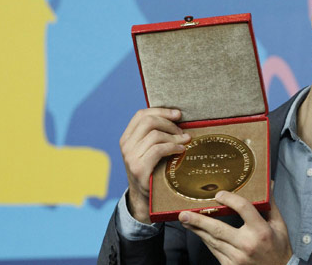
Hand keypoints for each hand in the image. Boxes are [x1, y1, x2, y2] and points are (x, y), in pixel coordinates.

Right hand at [120, 108, 189, 222]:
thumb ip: (157, 135)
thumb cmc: (153, 171)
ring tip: (185, 141)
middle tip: (182, 132)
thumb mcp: (150, 150)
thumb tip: (178, 117)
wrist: (145, 200)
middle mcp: (126, 145)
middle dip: (169, 123)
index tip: (178, 114)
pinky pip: (158, 149)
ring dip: (174, 136)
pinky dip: (173, 147)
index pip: (141, 115)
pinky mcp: (139, 168)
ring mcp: (131, 157)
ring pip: (155, 135)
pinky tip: (181, 150)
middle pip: (149, 121)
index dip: (161, 111)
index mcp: (127, 137)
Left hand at [179, 189, 291, 264]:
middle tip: (184, 214)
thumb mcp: (279, 225)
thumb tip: (267, 184)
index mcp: (261, 231)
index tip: (219, 195)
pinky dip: (206, 240)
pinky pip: (214, 250)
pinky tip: (199, 233)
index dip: (230, 199)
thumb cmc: (279, 248)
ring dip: (197, 230)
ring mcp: (237, 258)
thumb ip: (271, 205)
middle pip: (218, 229)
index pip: (243, 208)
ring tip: (185, 220)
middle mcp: (247, 244)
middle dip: (199, 220)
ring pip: (212, 240)